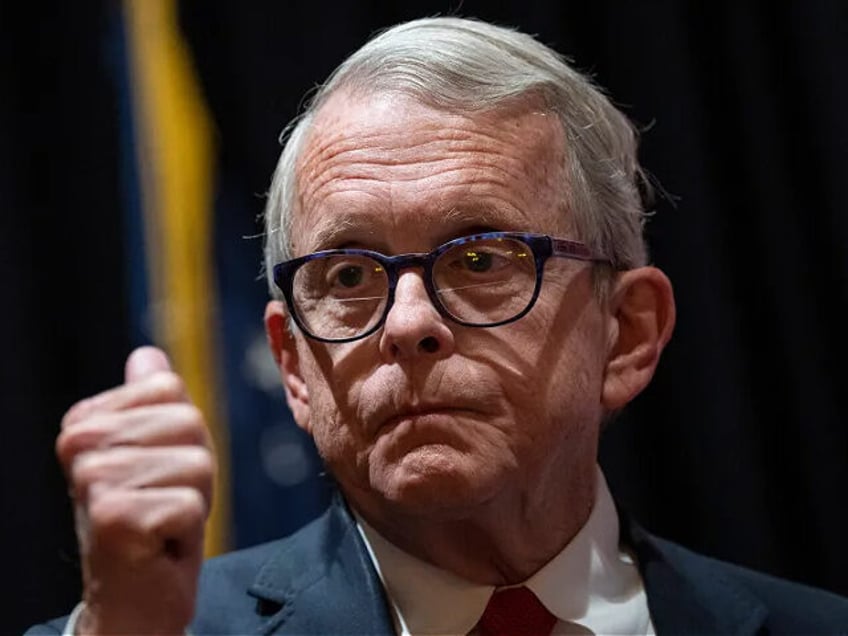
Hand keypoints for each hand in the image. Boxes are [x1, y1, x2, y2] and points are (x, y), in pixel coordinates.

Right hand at [57, 347, 214, 634]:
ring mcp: (92, 479)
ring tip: (163, 522)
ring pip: (197, 463)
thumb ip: (152, 403)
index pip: (170, 389)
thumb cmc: (152, 518)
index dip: (185, 434)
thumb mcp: (159, 450)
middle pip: (188, 423)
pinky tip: (161, 545)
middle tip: (165, 501)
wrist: (135, 595)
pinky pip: (193, 504)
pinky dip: (190, 530)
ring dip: (194, 499)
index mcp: (85, 420)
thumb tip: (146, 354)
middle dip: (195, 467)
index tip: (161, 469)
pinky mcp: (113, 517)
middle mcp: (79, 445)